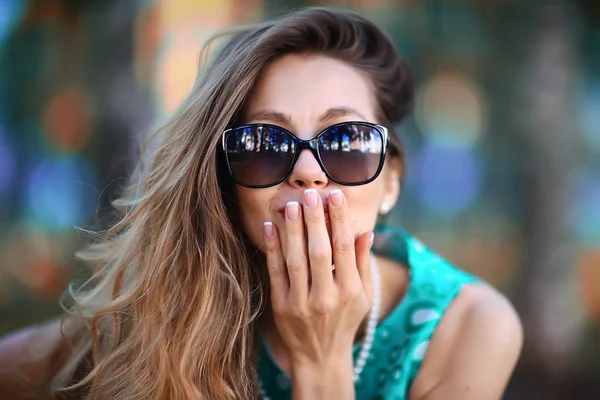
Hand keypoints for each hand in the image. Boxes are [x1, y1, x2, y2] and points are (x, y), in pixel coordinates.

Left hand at [263, 188, 373, 370]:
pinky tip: (271, 227)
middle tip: (312, 194)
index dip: (340, 220)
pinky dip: (273, 248)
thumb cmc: (346, 321)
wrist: (320, 357)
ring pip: (296, 260)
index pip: (344, 249)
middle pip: (320, 252)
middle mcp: (327, 297)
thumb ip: (362, 263)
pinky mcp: (281, 306)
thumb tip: (366, 231)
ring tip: (292, 205)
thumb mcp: (364, 296)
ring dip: (293, 231)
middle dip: (316, 220)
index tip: (336, 196)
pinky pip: (276, 272)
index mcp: (350, 291)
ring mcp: (301, 302)